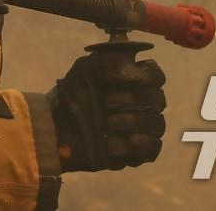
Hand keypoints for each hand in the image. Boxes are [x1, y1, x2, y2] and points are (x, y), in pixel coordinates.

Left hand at [47, 42, 165, 172]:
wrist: (58, 128)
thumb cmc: (74, 95)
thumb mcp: (86, 69)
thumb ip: (112, 63)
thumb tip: (138, 73)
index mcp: (132, 80)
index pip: (156, 75)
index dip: (149, 76)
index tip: (134, 79)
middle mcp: (142, 103)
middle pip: (158, 100)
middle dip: (135, 100)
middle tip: (108, 103)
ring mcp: (142, 129)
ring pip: (157, 124)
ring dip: (133, 122)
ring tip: (108, 124)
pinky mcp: (137, 152)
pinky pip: (152, 149)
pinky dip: (137, 145)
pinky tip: (114, 143)